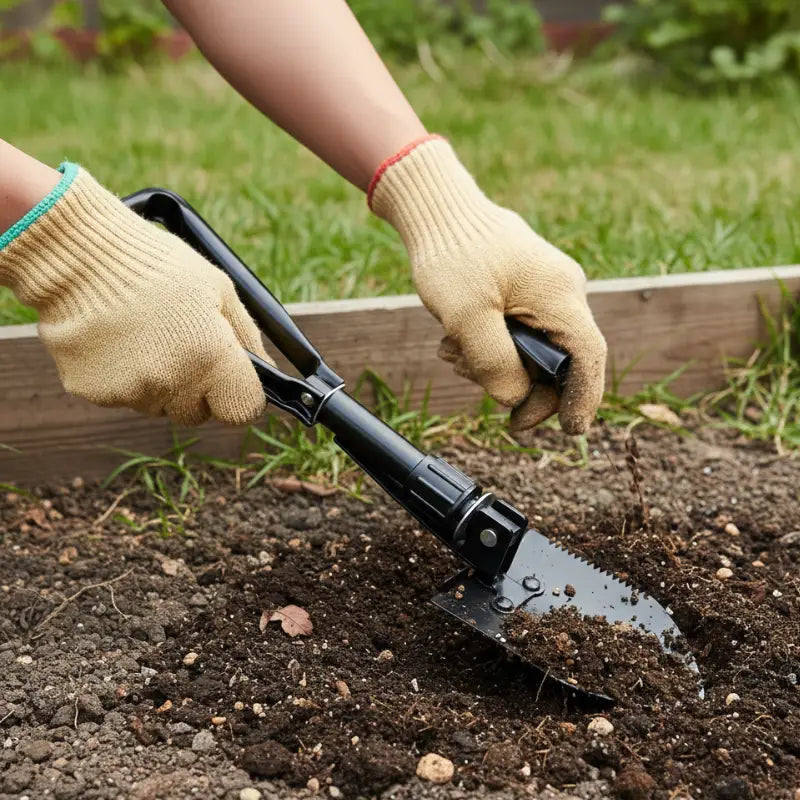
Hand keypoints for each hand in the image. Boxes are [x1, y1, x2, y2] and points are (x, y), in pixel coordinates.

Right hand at [0, 164, 270, 425]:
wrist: (79, 254)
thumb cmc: (158, 265)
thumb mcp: (219, 289)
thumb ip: (248, 338)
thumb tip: (268, 371)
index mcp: (211, 359)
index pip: (243, 410)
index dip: (241, 394)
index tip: (233, 379)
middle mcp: (172, 384)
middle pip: (198, 412)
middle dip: (198, 389)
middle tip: (183, 345)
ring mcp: (130, 392)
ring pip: (159, 405)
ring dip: (160, 382)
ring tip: (144, 334)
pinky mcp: (93, 393)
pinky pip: (122, 396)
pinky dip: (122, 376)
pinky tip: (115, 339)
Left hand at [369, 137, 606, 435]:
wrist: (436, 210)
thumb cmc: (452, 256)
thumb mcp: (466, 317)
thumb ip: (494, 363)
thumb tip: (515, 400)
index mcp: (559, 295)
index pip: (588, 358)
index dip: (583, 399)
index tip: (571, 432)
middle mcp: (561, 293)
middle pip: (559, 362)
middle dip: (523, 386)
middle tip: (491, 403)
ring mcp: (545, 291)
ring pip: (534, 351)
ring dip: (496, 365)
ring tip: (453, 353)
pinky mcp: (525, 292)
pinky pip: (519, 333)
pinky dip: (490, 347)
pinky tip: (455, 342)